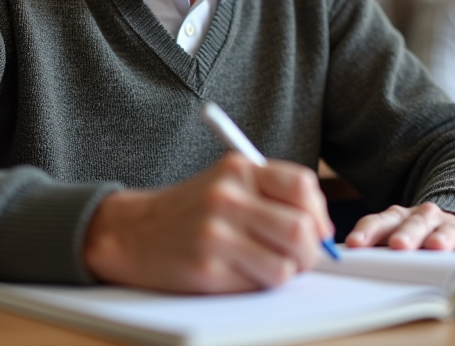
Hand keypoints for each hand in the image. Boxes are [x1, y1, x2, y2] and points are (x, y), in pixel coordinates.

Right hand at [83, 154, 333, 292]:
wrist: (131, 232)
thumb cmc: (190, 211)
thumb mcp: (226, 184)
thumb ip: (271, 194)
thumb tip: (322, 229)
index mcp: (237, 169)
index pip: (302, 185)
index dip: (318, 212)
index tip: (317, 229)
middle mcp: (227, 197)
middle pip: (300, 229)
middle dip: (310, 251)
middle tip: (300, 258)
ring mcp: (215, 234)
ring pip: (286, 265)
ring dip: (286, 272)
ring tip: (269, 267)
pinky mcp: (206, 269)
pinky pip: (258, 285)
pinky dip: (259, 284)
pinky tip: (241, 274)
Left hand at [345, 203, 454, 250]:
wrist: (446, 225)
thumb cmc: (413, 241)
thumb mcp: (393, 242)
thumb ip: (376, 251)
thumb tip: (350, 264)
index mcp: (398, 218)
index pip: (379, 222)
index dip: (367, 232)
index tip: (355, 245)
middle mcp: (423, 216)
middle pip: (413, 223)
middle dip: (406, 234)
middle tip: (398, 246)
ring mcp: (449, 221)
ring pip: (445, 226)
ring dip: (441, 236)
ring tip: (436, 247)